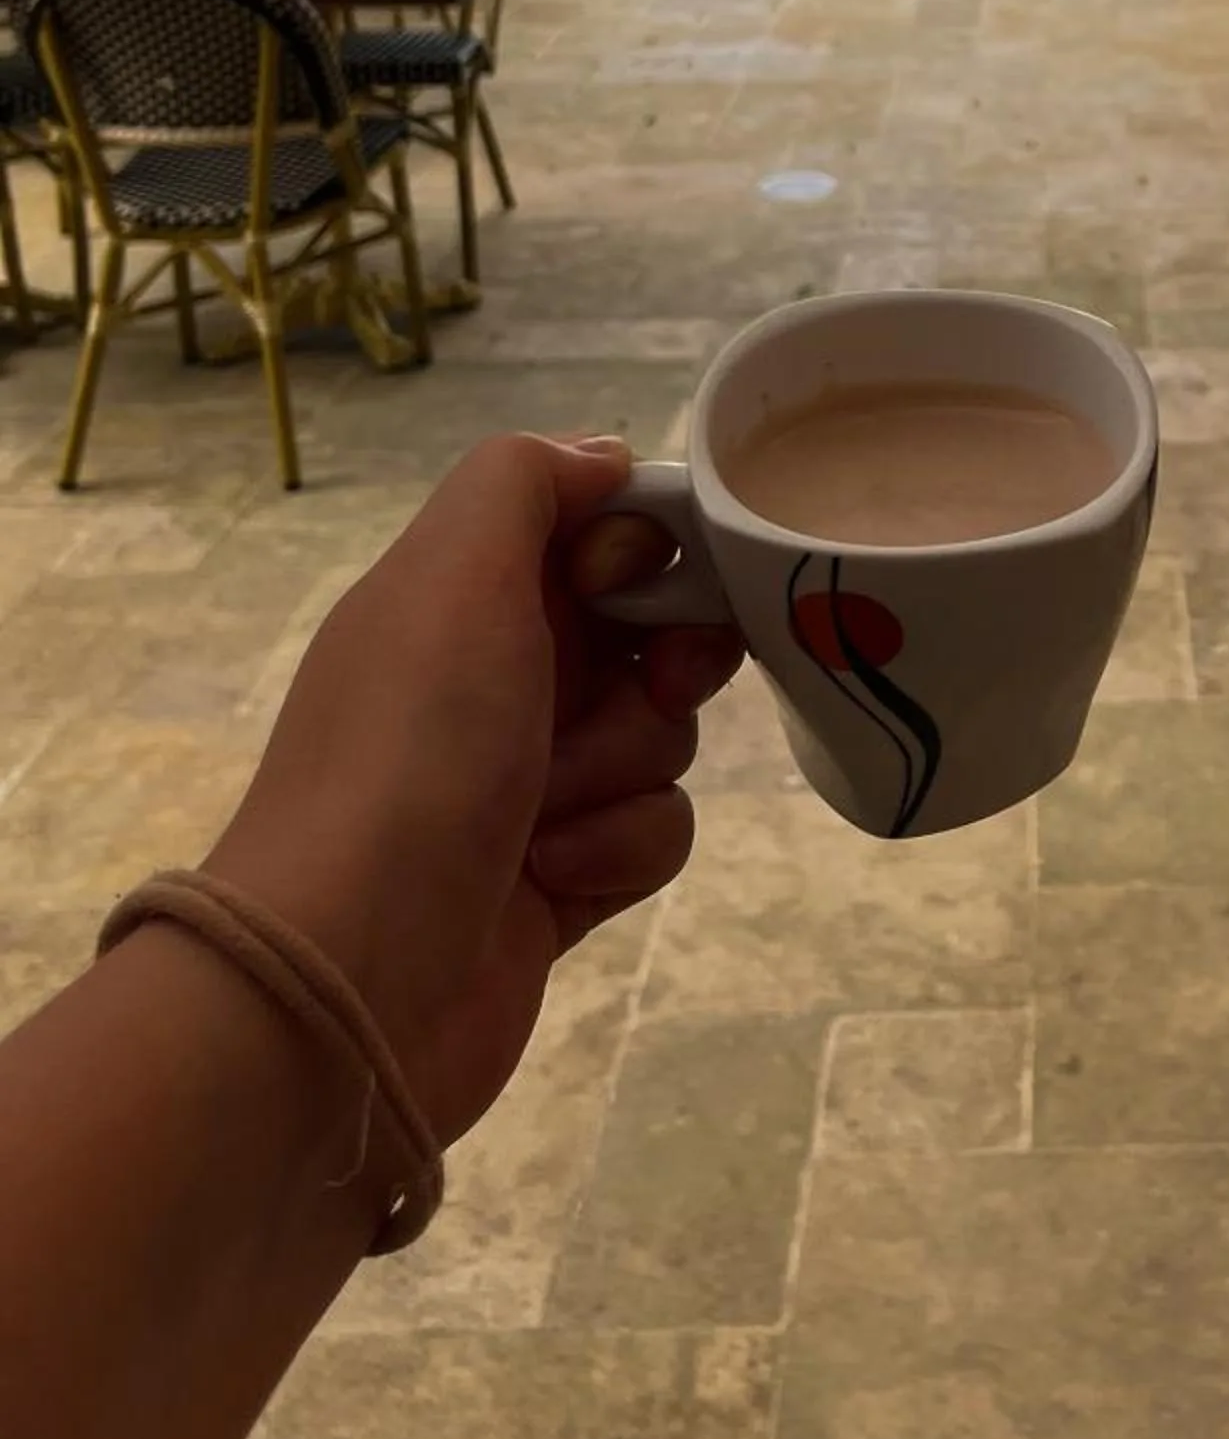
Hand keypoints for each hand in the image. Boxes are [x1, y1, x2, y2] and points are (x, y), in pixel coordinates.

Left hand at [201, 435, 742, 1152]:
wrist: (352, 979)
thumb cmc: (411, 754)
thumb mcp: (451, 575)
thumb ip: (526, 482)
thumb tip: (609, 460)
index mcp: (461, 597)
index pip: (597, 531)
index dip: (642, 546)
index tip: (633, 579)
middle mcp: (496, 680)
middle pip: (649, 630)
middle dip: (666, 658)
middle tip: (655, 682)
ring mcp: (531, 785)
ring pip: (663, 734)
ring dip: (626, 765)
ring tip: (552, 811)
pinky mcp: (567, 879)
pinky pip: (658, 830)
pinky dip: (622, 848)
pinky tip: (556, 875)